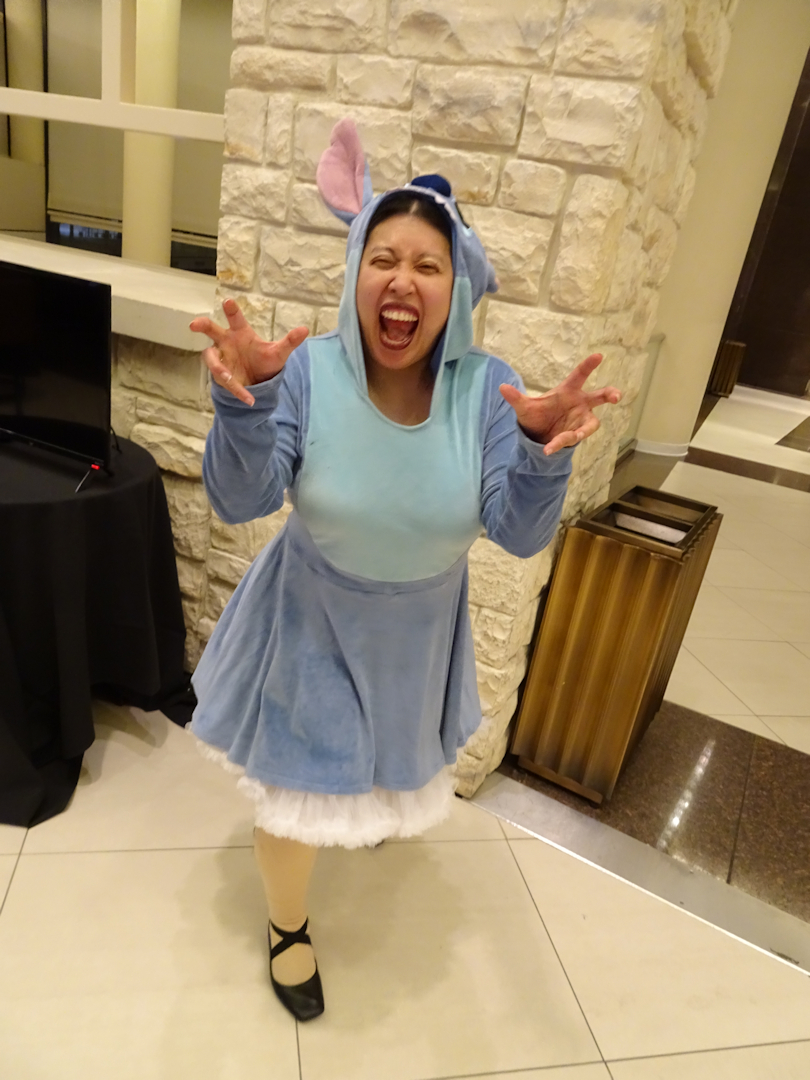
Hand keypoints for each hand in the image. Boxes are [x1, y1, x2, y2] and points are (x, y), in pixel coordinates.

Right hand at [190, 298, 308, 406]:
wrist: (259, 382)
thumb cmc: (265, 361)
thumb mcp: (279, 353)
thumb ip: (290, 341)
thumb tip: (306, 329)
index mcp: (240, 332)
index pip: (235, 318)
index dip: (231, 310)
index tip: (228, 302)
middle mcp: (227, 342)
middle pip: (211, 330)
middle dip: (203, 325)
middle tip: (194, 324)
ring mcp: (222, 359)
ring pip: (212, 359)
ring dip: (218, 367)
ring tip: (228, 377)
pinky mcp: (222, 376)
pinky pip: (225, 382)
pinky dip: (237, 391)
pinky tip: (249, 398)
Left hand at [499, 353, 621, 455]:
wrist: (537, 436)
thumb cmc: (536, 416)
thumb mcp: (524, 407)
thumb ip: (516, 398)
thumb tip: (501, 387)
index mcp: (568, 391)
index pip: (580, 375)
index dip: (588, 366)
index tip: (599, 356)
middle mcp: (579, 403)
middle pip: (599, 396)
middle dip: (609, 394)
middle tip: (616, 396)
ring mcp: (581, 419)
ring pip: (593, 422)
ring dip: (585, 429)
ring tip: (574, 437)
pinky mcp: (577, 434)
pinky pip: (573, 438)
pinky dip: (561, 442)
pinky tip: (549, 448)